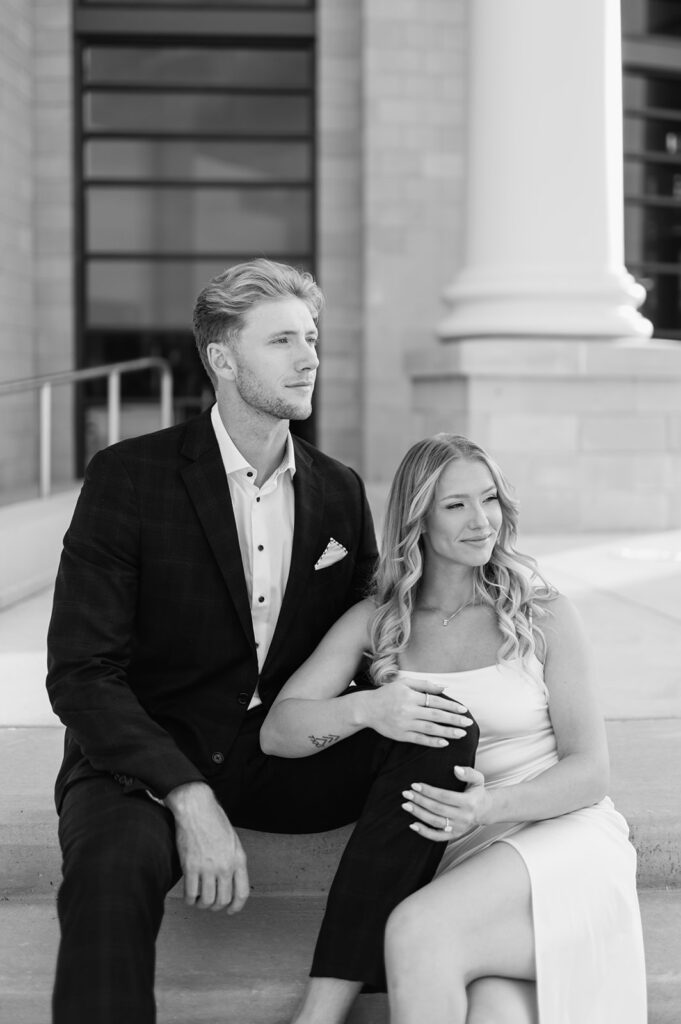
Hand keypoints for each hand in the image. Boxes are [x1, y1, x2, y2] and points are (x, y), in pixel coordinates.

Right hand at [165, 782, 249, 912]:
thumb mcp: (233, 840)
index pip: (242, 893)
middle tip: (209, 903)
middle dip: (216, 906)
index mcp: (238, 859)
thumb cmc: (214, 820)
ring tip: (198, 900)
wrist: (197, 808)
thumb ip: (233, 860)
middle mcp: (225, 866)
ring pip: (207, 901)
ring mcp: (208, 867)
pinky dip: (189, 900)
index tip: (230, 910)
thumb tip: (230, 880)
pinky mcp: (191, 867)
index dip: (236, 907)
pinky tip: (189, 896)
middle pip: (223, 900)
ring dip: (202, 904)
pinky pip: (191, 894)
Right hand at [363, 677, 472, 746]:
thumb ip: (424, 684)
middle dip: (453, 720)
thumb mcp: (404, 683)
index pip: (434, 701)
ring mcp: (404, 724)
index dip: (450, 706)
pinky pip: (419, 740)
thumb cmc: (388, 694)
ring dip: (447, 732)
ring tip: (461, 734)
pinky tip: (444, 743)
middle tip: (468, 723)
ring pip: (429, 729)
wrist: (367, 709)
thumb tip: (444, 687)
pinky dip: (432, 742)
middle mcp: (407, 710)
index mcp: (410, 696)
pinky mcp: (400, 736)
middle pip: (435, 716)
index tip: (464, 710)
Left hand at [402, 765, 490, 840]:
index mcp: (469, 802)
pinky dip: (424, 832)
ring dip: (419, 814)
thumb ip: (468, 772)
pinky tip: (413, 824)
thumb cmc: (477, 792)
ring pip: (435, 822)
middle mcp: (463, 817)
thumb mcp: (478, 779)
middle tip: (406, 793)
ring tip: (406, 805)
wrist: (485, 811)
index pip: (445, 796)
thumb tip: (456, 768)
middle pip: (437, 809)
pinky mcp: (454, 835)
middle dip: (420, 801)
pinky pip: (437, 836)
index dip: (429, 791)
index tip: (415, 785)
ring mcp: (458, 828)